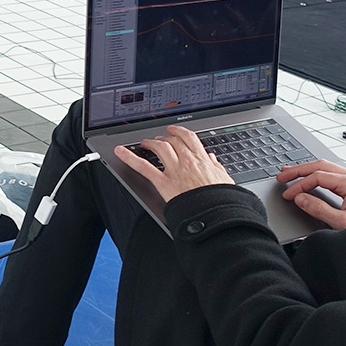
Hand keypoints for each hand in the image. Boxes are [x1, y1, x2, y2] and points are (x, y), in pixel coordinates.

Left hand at [114, 126, 233, 202]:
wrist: (215, 213)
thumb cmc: (221, 199)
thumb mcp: (224, 179)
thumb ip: (217, 167)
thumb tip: (212, 158)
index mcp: (202, 159)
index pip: (189, 138)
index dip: (179, 132)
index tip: (174, 131)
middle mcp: (187, 161)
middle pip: (173, 141)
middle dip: (164, 138)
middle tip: (158, 139)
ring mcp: (174, 170)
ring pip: (160, 148)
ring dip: (151, 142)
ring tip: (145, 143)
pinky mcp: (163, 183)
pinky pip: (144, 167)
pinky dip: (130, 158)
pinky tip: (120, 152)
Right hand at [277, 160, 345, 229]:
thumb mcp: (342, 223)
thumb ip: (319, 209)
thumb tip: (300, 198)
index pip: (318, 177)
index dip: (300, 185)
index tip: (288, 195)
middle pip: (321, 166)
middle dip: (300, 170)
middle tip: (282, 175)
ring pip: (328, 167)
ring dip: (309, 170)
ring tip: (292, 172)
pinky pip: (335, 174)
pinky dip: (319, 175)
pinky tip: (311, 178)